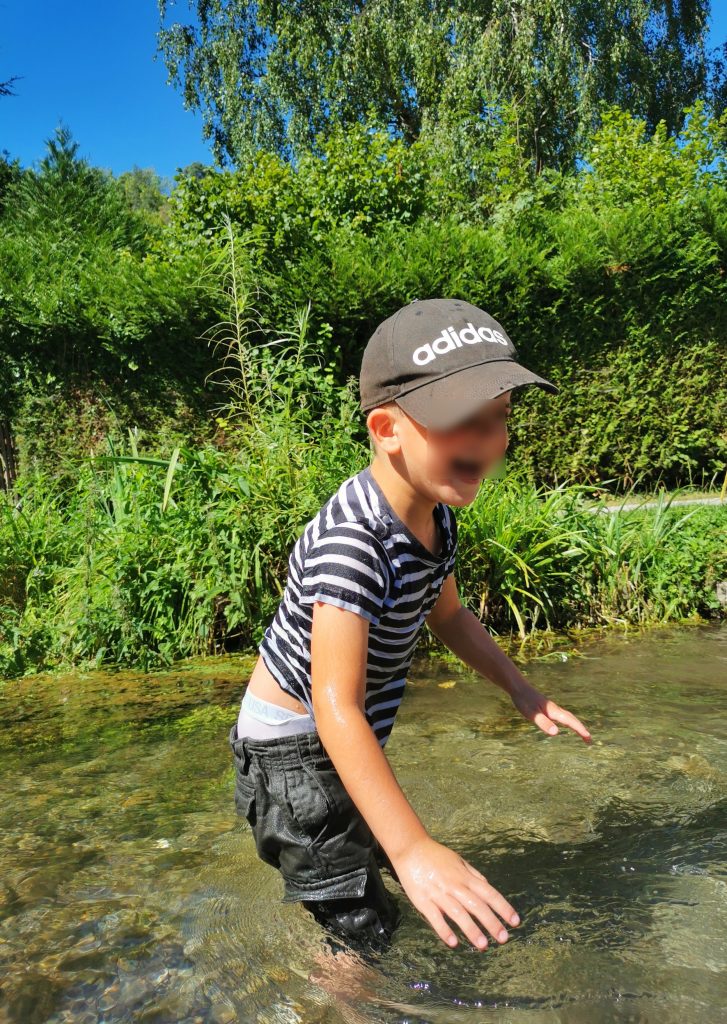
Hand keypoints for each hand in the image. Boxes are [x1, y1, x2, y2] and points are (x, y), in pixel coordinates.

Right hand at [391, 836, 519, 949]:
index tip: (515, 921)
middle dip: (491, 922)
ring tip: (483, 946)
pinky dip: (444, 930)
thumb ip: (474, 875)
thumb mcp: (459, 860)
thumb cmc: (436, 856)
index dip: (503, 907)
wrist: (410, 849)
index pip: (489, 893)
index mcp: (464, 876)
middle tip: (504, 939)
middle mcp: (454, 885)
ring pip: (458, 913)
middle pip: (476, 905)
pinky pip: (435, 917)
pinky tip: (453, 943)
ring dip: (471, 930)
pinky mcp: (422, 900)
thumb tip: (489, 889)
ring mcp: (438, 893)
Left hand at [509, 679, 591, 742]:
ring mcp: (552, 708)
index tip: (588, 737)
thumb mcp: (532, 714)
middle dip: (581, 729)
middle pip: (572, 719)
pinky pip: (562, 716)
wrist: (519, 688)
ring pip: (568, 717)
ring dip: (576, 725)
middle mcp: (555, 709)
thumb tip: (556, 732)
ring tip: (581, 733)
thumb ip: (543, 723)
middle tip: (589, 740)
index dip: (580, 729)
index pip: (570, 722)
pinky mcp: (547, 708)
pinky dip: (568, 721)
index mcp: (554, 711)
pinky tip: (565, 724)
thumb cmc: (524, 701)